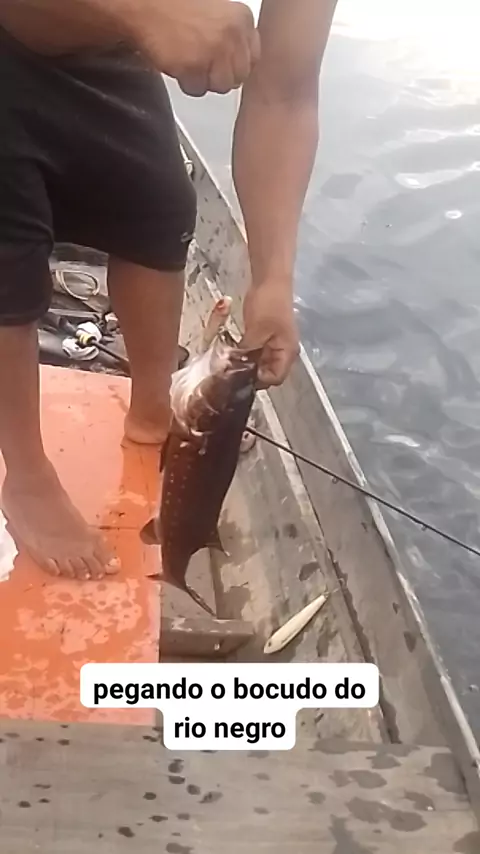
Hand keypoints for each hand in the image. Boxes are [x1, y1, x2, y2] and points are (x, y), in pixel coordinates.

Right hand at [128, 0, 259, 95]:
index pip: (253, 59)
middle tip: (201, 60)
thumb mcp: (216, 10)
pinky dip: (186, 82)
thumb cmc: (174, 6)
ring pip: (220, 86)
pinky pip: (197, 89)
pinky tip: (178, 61)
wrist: (144, 5)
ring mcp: (215, 51)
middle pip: (238, 77)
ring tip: (188, 58)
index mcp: (242, 18)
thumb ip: (234, 33)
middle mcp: (233, 35)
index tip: (221, 60)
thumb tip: (242, 60)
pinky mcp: (195, 66)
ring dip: (203, 79)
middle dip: (220, 74)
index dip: (234, 63)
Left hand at [240, 283, 299, 388]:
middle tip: (230, 372)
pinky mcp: (267, 336)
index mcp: (287, 352)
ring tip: (229, 364)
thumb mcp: (255, 331)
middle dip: (250, 374)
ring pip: (261, 363)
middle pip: (268, 373)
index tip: (238, 377)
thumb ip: (247, 353)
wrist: (270, 278)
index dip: (257, 381)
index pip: (275, 379)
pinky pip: (257, 352)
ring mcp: (276, 344)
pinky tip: (234, 353)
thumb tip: (234, 370)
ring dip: (247, 364)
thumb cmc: (268, 304)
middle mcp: (284, 352)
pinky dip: (246, 354)